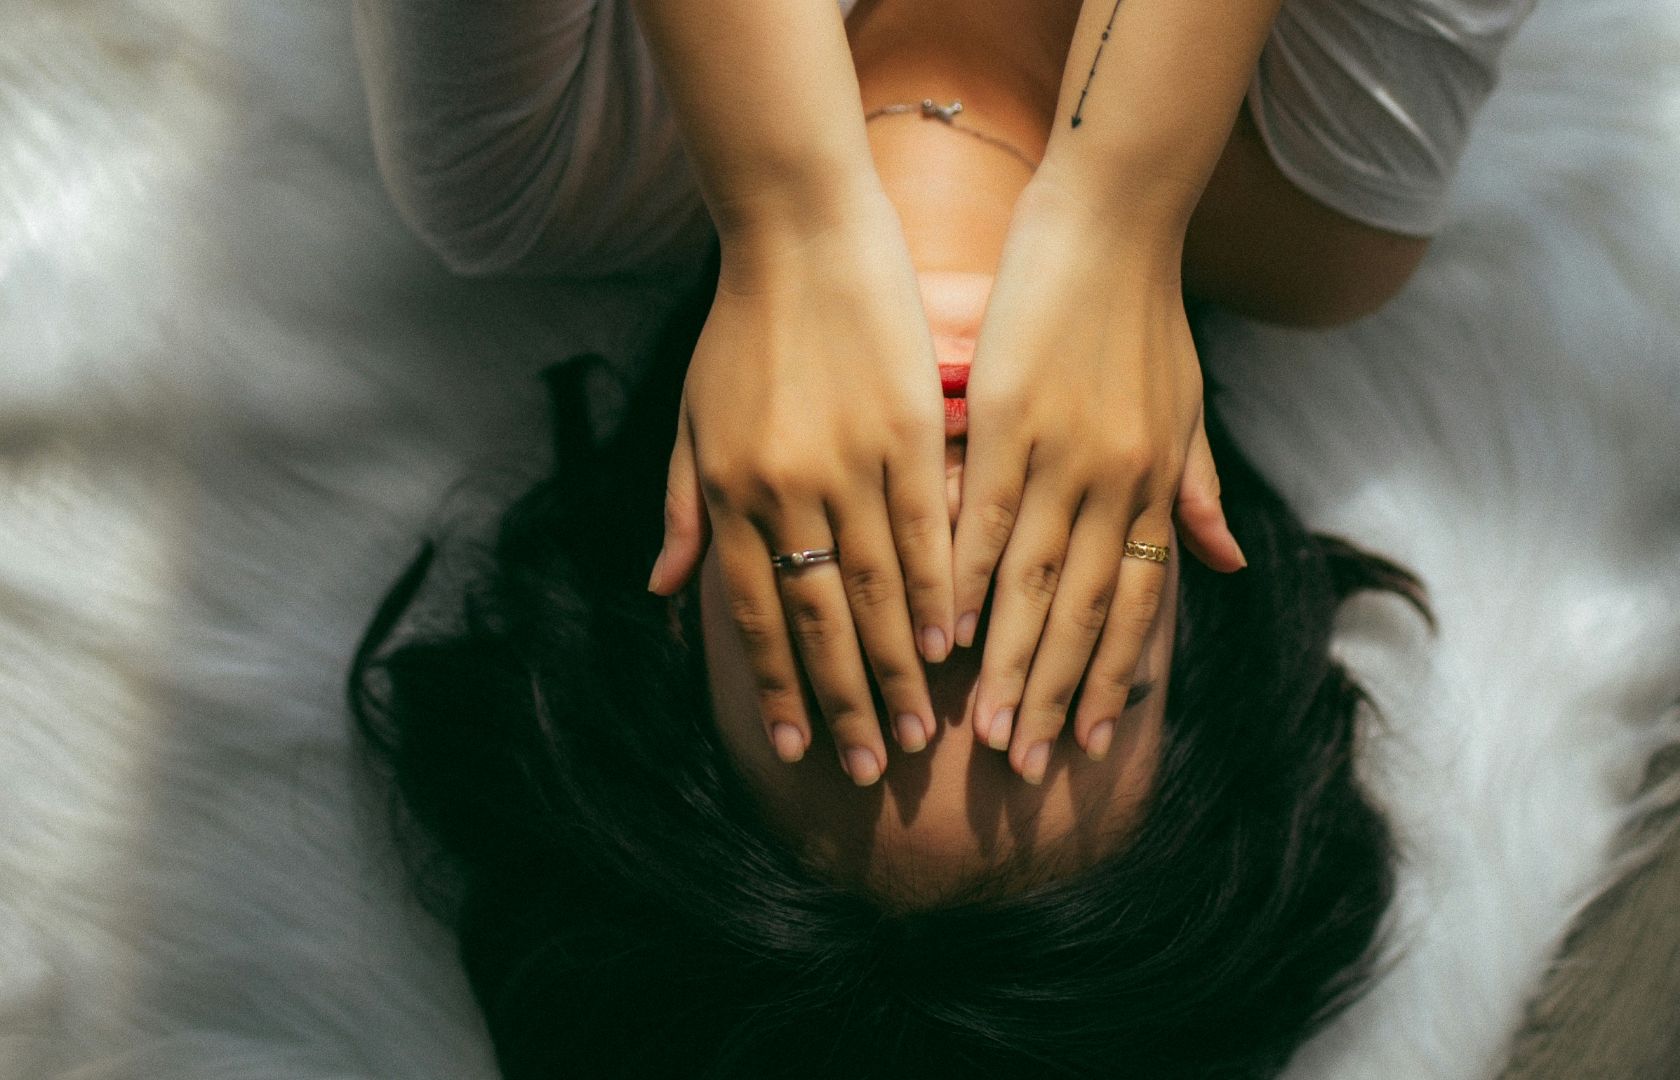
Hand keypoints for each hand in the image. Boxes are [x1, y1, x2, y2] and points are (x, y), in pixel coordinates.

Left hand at [648, 200, 952, 785]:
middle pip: (818, 619)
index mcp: (729, 491)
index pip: (751, 614)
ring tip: (921, 728)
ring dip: (898, 665)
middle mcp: (784, 489)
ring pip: (877, 588)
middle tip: (872, 769)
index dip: (774, 684)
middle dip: (843, 701)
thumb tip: (667, 595)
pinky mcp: (906, 431)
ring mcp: (849, 462)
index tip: (793, 747)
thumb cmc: (740, 329)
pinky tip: (954, 640)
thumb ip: (683, 509)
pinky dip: (939, 590)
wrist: (799, 234)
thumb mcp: (691, 420)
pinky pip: (925, 528)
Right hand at [956, 185, 1245, 784]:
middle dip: (1055, 696)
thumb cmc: (1147, 312)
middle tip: (1027, 768)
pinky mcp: (1010, 419)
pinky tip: (940, 628)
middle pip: (1084, 612)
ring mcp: (1063, 454)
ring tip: (980, 730)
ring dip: (1006, 662)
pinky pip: (983, 516)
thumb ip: (1200, 490)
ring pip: (1033, 583)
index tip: (1090, 744)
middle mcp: (1117, 484)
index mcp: (1156, 484)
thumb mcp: (1188, 408)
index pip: (1135, 605)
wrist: (1115, 218)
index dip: (1112, 678)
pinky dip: (963, 577)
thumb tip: (1228, 566)